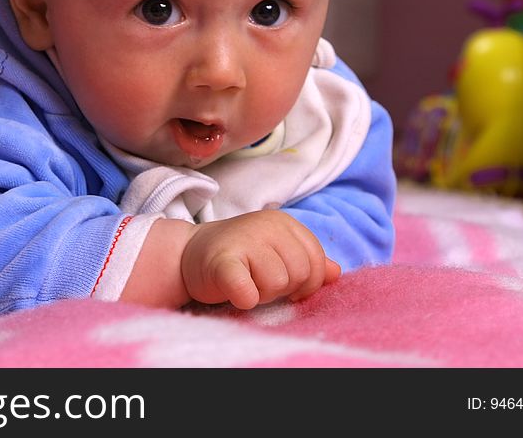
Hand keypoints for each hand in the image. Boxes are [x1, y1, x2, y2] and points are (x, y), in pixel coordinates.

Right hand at [181, 209, 339, 309]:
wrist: (186, 254)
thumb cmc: (237, 256)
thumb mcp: (275, 252)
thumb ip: (306, 260)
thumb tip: (335, 272)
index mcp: (284, 223)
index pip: (316, 260)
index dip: (304, 281)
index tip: (283, 282)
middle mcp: (267, 225)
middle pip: (300, 273)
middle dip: (283, 287)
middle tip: (257, 281)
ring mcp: (245, 240)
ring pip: (278, 284)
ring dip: (262, 294)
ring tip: (245, 283)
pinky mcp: (222, 261)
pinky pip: (248, 292)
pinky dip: (245, 299)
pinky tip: (235, 292)